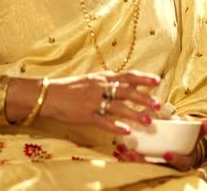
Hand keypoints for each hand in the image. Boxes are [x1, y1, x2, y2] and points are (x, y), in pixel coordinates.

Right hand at [42, 71, 160, 134]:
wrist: (48, 95)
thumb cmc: (70, 88)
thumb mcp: (91, 80)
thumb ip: (107, 81)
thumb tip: (125, 83)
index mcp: (102, 78)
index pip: (127, 76)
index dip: (143, 78)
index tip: (157, 81)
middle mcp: (100, 88)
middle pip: (127, 92)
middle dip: (144, 98)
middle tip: (158, 104)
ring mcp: (93, 102)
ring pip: (119, 107)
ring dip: (135, 114)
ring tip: (149, 121)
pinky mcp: (86, 116)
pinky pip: (104, 122)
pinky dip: (116, 126)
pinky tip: (127, 131)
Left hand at [114, 117, 206, 170]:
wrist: (181, 148)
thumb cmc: (187, 141)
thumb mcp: (195, 135)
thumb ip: (201, 129)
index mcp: (184, 161)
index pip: (180, 163)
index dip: (174, 160)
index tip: (167, 154)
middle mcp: (170, 167)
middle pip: (158, 168)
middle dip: (145, 163)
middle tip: (135, 156)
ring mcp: (158, 166)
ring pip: (145, 167)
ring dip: (134, 161)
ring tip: (125, 153)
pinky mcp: (148, 164)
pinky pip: (138, 164)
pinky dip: (129, 159)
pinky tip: (120, 152)